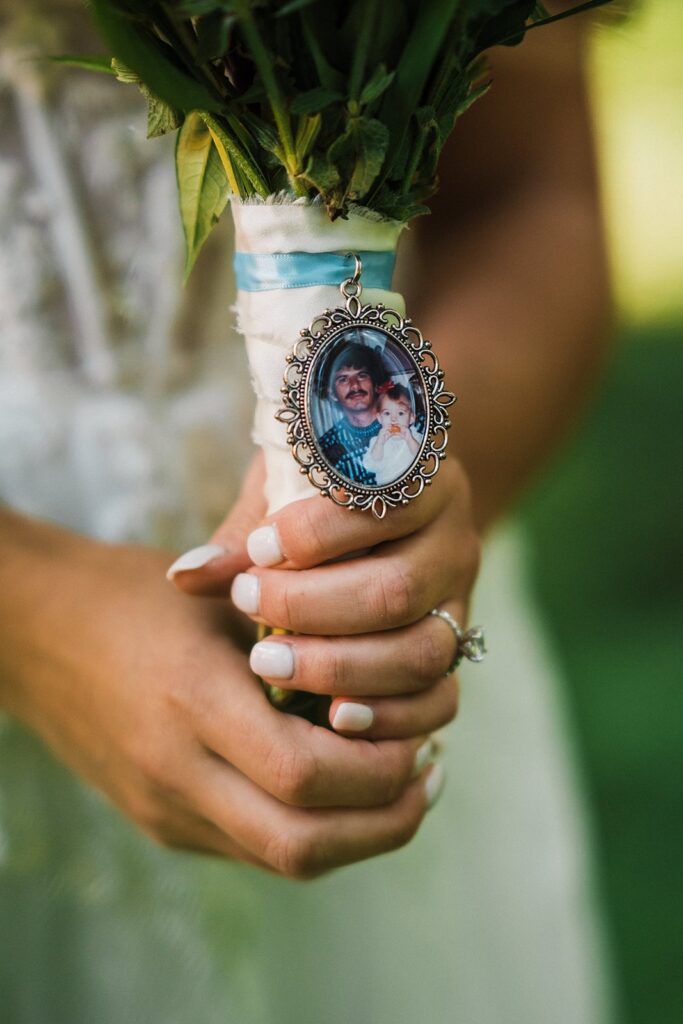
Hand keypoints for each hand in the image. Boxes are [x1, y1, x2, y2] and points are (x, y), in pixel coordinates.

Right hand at [0, 504, 437, 879]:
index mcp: (194, 698)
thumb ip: (297, 636)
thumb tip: (390, 670)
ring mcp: (163, 806)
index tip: (421, 735)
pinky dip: (308, 827)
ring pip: (281, 857)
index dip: (379, 767)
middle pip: (302, 842)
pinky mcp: (159, 821)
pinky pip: (251, 846)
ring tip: (398, 787)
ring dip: (353, 835)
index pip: (306, 772)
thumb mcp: (221, 598)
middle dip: (383, 822)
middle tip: (427, 777)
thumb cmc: (132, 595)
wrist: (34, 631)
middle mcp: (176, 769)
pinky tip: (335, 787)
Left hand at [174, 454, 479, 742]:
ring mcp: (460, 605)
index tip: (258, 551)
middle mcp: (454, 544)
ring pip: (421, 651)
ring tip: (269, 663)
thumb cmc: (317, 497)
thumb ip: (246, 534)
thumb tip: (187, 577)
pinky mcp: (454, 655)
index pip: (382, 507)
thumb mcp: (284, 493)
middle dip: (313, 608)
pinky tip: (334, 717)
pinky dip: (389, 715)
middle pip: (397, 591)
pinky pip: (439, 698)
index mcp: (422, 484)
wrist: (377, 513)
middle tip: (248, 605)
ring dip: (340, 666)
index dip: (317, 534)